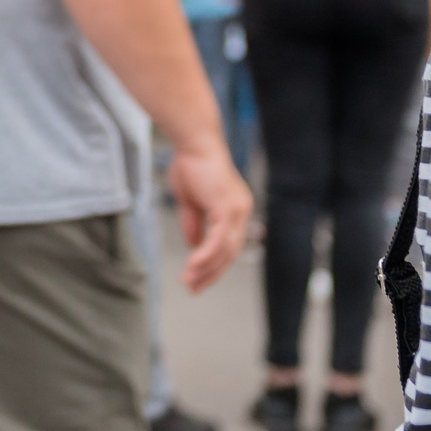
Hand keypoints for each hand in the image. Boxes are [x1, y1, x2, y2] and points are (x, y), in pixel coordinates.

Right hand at [165, 138, 252, 292]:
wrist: (193, 142)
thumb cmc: (190, 164)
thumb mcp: (189, 200)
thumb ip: (193, 222)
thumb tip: (193, 244)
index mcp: (235, 209)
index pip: (229, 245)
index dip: (214, 264)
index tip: (196, 278)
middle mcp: (241, 211)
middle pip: (230, 253)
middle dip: (211, 273)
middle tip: (193, 288)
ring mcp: (237, 210)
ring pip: (225, 250)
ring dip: (206, 269)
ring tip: (188, 281)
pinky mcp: (227, 208)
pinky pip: (218, 240)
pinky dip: (206, 255)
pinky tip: (192, 265)